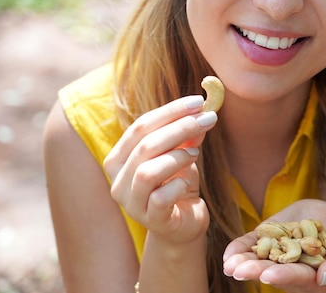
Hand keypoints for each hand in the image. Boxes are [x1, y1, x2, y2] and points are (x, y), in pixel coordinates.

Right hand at [103, 95, 217, 244]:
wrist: (182, 225)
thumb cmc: (176, 184)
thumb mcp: (181, 154)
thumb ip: (186, 135)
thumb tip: (201, 109)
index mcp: (118, 159)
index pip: (140, 127)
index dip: (170, 112)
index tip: (198, 101)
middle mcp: (117, 181)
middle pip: (145, 145)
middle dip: (180, 128)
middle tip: (208, 119)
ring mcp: (131, 203)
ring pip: (148, 171)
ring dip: (177, 157)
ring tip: (195, 153)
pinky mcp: (150, 220)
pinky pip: (161, 197)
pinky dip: (178, 185)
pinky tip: (188, 183)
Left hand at [223, 199, 325, 291]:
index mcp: (315, 275)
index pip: (298, 277)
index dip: (284, 276)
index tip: (268, 276)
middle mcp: (293, 267)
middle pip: (273, 271)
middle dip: (255, 271)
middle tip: (239, 271)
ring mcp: (279, 252)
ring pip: (258, 260)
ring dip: (243, 263)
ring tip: (229, 265)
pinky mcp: (269, 237)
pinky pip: (252, 244)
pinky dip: (240, 249)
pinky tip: (229, 255)